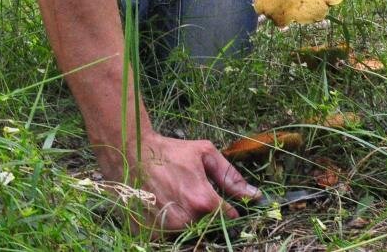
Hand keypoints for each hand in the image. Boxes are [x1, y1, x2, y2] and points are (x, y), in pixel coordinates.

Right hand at [102, 133, 259, 231]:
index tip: (219, 201)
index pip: (227, 216)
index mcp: (202, 200)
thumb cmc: (170, 151)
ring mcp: (166, 228)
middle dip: (203, 212)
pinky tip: (161, 204)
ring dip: (185, 218)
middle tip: (190, 193)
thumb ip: (231, 176)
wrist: (131, 152)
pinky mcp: (149, 233)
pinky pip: (166, 235)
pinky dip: (167, 224)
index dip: (226, 208)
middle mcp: (186, 218)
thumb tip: (255, 195)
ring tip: (174, 197)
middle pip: (206, 224)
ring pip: (187, 231)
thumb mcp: (204, 153)